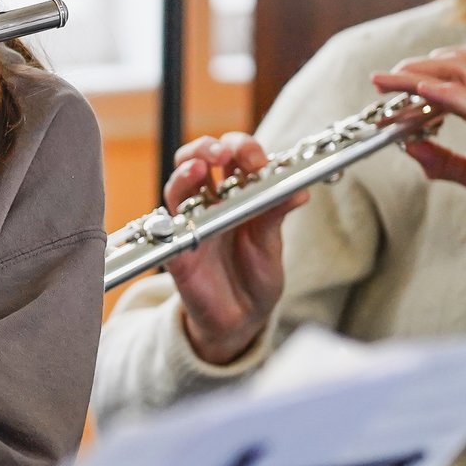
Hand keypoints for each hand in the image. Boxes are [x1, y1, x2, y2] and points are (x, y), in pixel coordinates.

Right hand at [159, 134, 304, 366]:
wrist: (243, 318)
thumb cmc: (256, 274)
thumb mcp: (272, 243)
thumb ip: (278, 214)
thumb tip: (300, 189)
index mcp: (236, 193)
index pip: (232, 156)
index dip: (242, 149)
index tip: (257, 161)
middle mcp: (209, 203)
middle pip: (196, 159)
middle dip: (207, 148)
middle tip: (222, 154)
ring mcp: (190, 224)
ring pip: (176, 186)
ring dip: (185, 172)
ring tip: (199, 168)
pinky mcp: (177, 252)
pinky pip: (166, 230)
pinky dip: (172, 218)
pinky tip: (184, 214)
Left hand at [371, 47, 465, 245]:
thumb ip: (442, 162)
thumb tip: (408, 148)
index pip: (451, 76)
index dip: (418, 73)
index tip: (385, 85)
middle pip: (454, 62)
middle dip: (414, 66)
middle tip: (382, 80)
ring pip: (461, 72)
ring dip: (422, 73)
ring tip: (393, 81)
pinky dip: (445, 93)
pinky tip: (422, 90)